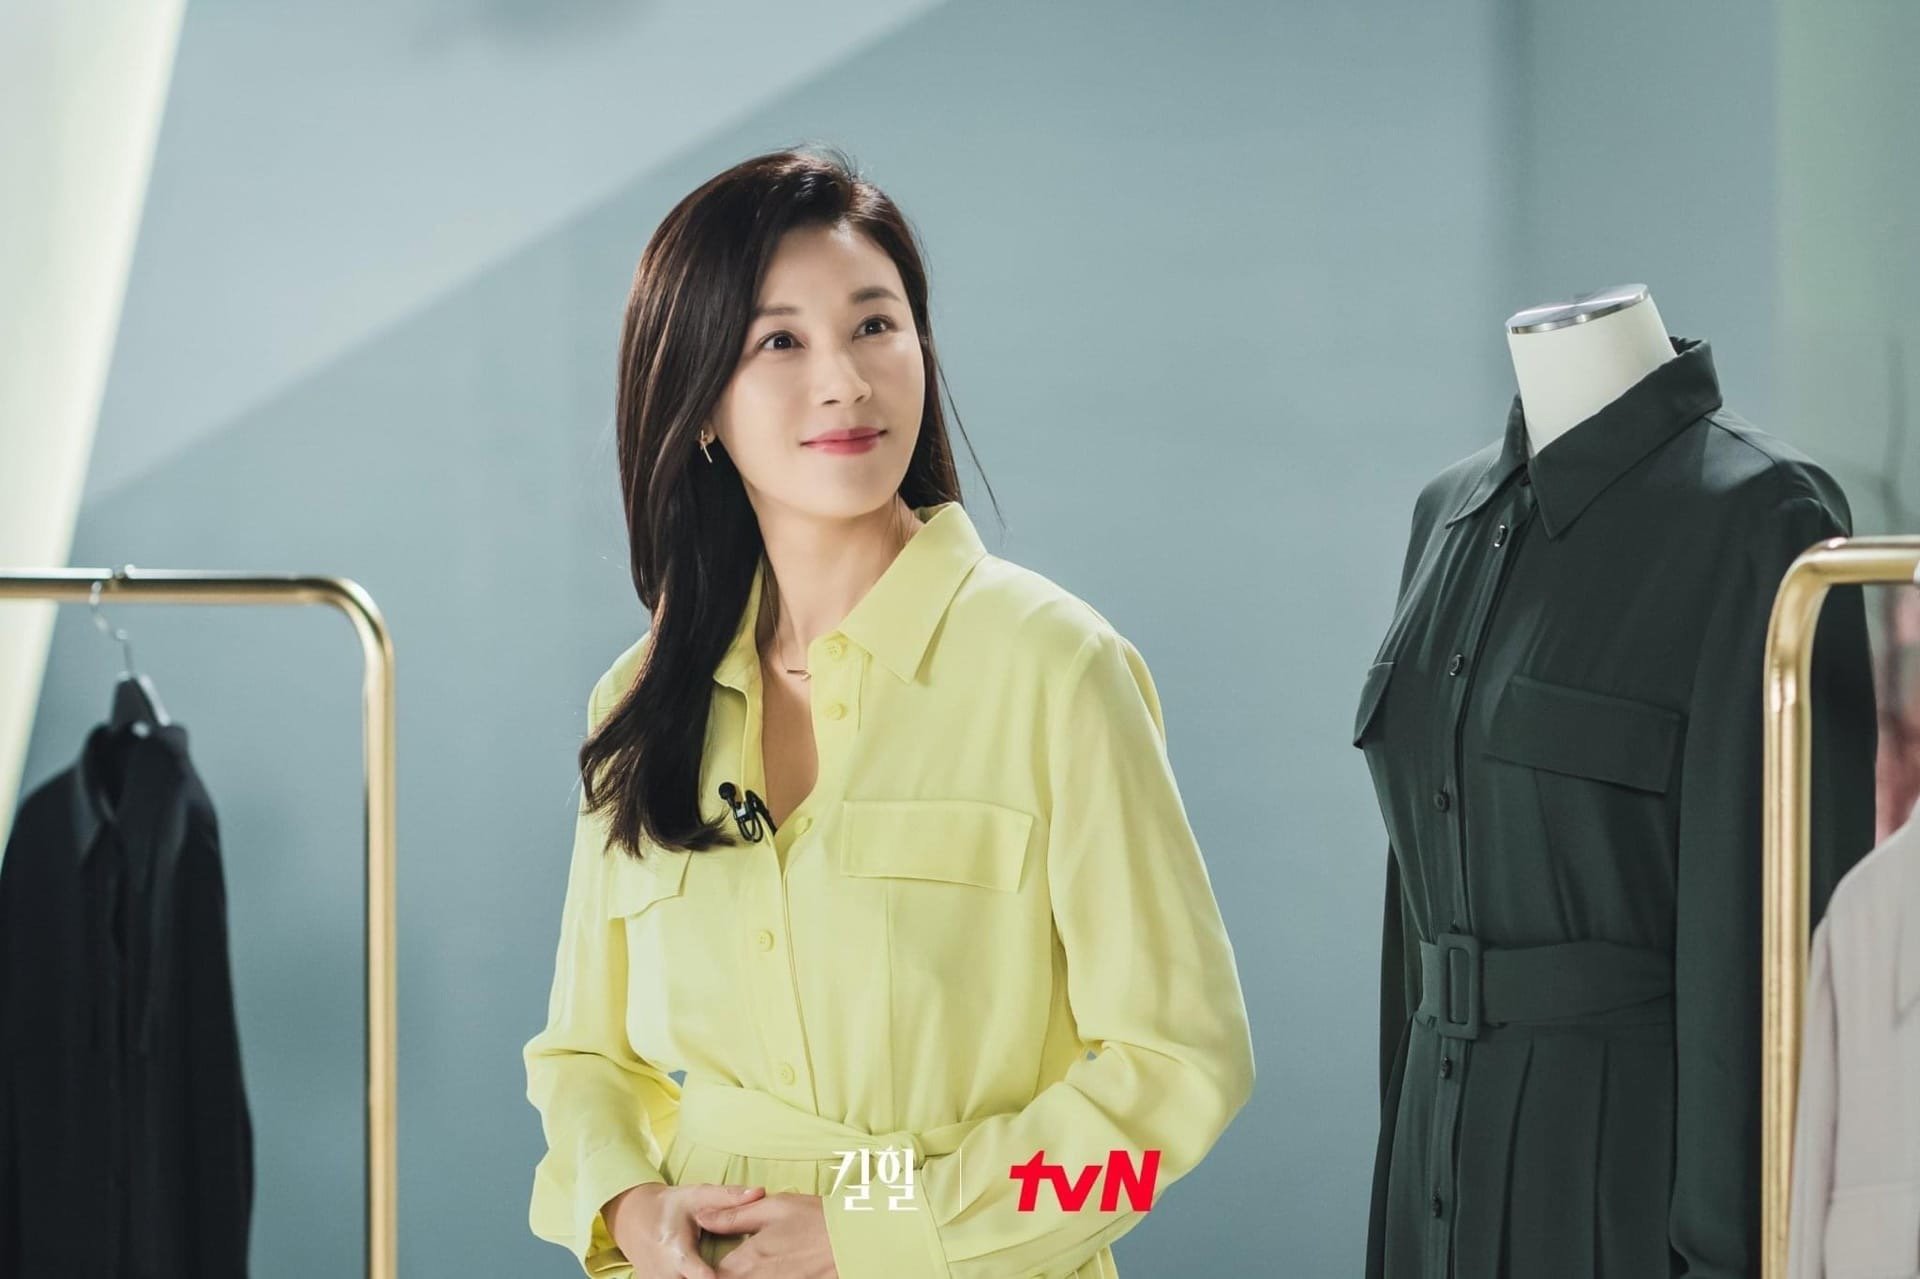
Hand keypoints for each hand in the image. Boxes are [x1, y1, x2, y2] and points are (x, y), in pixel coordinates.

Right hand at [604, 1181, 766, 1278]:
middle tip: (739, 1270)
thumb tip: (761, 1192)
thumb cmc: (671, 1206)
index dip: (714, 1277)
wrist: (633, 1219)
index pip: (697, 1274)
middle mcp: (664, 1273)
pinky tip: (709, 1274)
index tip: (732, 1272)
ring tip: (725, 1270)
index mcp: (675, 1248)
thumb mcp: (697, 1195)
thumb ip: (729, 1197)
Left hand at [693, 1191, 838, 1277]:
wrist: (855, 1242)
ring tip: (750, 1265)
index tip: (698, 1268)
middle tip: (718, 1266)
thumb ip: (732, 1216)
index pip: (706, 1276)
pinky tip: (765, 1271)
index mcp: (745, 1260)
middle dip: (717, 1275)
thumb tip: (700, 1218)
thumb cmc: (815, 1219)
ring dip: (735, 1276)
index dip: (699, 1273)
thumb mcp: (772, 1208)